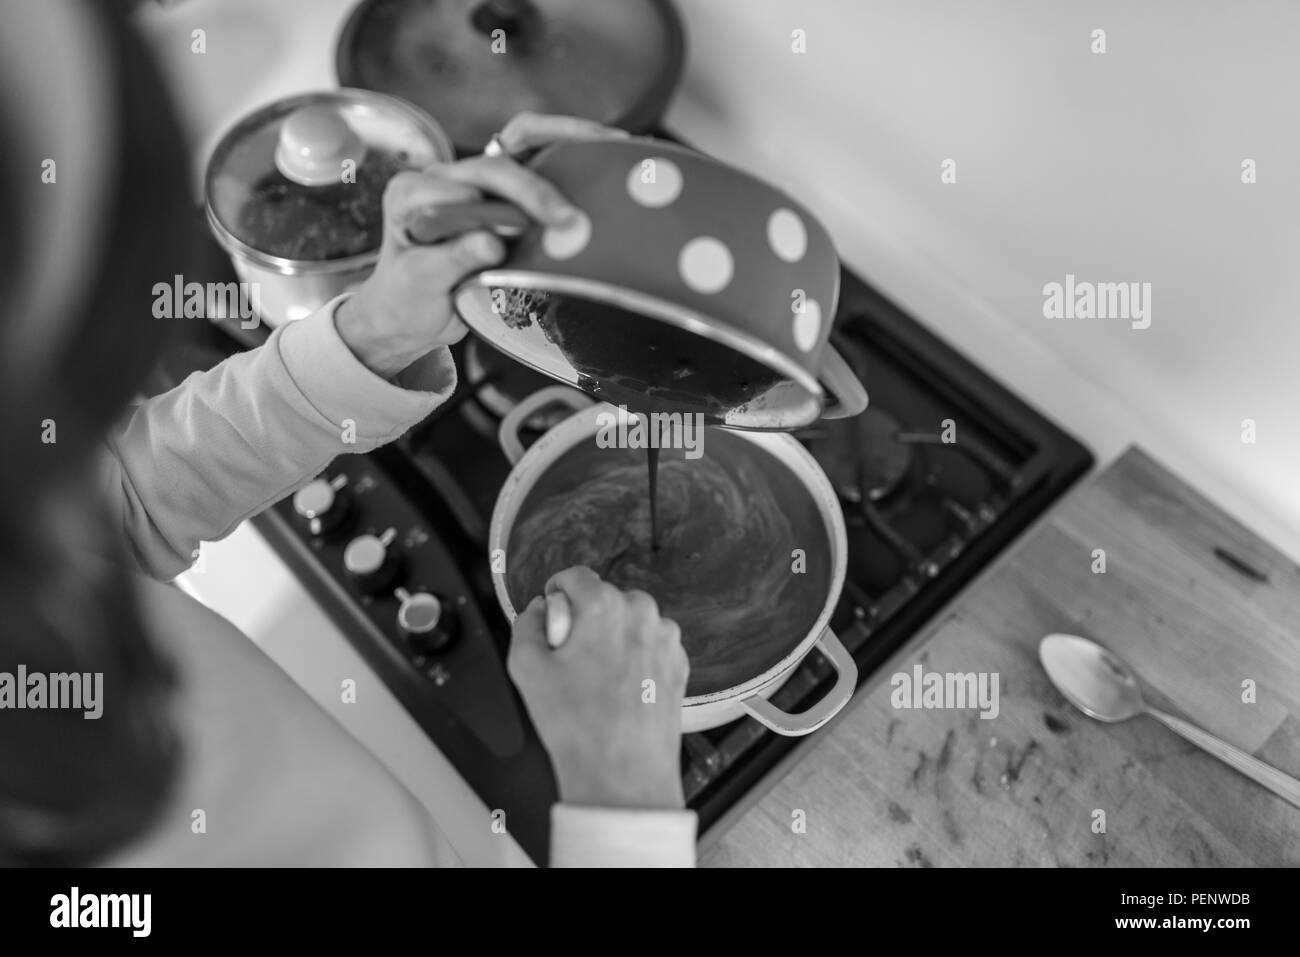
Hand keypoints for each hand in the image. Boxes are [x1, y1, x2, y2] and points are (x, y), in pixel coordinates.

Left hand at [335, 113, 626, 378]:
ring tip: (608, 145)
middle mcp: (445, 178)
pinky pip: (536, 158)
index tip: (514, 236)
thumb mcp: (419, 285)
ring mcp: (477, 182)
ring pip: (522, 143)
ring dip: (565, 139)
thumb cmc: (407, 300)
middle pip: (498, 165)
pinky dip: (567, 152)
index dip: (491, 210)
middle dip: (538, 190)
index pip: (460, 188)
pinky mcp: (503, 193)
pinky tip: (600, 152)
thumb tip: (491, 242)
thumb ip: (450, 260)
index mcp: (413, 194)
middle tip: (570, 220)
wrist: (409, 314)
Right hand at [508, 566, 688, 810]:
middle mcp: (641, 613)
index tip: (553, 611)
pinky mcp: (679, 661)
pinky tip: (620, 688)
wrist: (623, 772)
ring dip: (612, 636)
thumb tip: (538, 609)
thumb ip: (526, 624)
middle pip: (604, 598)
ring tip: (597, 678)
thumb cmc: (578, 725)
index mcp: (603, 606)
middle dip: (586, 619)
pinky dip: (635, 656)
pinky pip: (650, 644)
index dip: (558, 592)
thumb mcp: (526, 669)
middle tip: (572, 657)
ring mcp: (665, 638)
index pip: (576, 576)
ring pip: (630, 621)